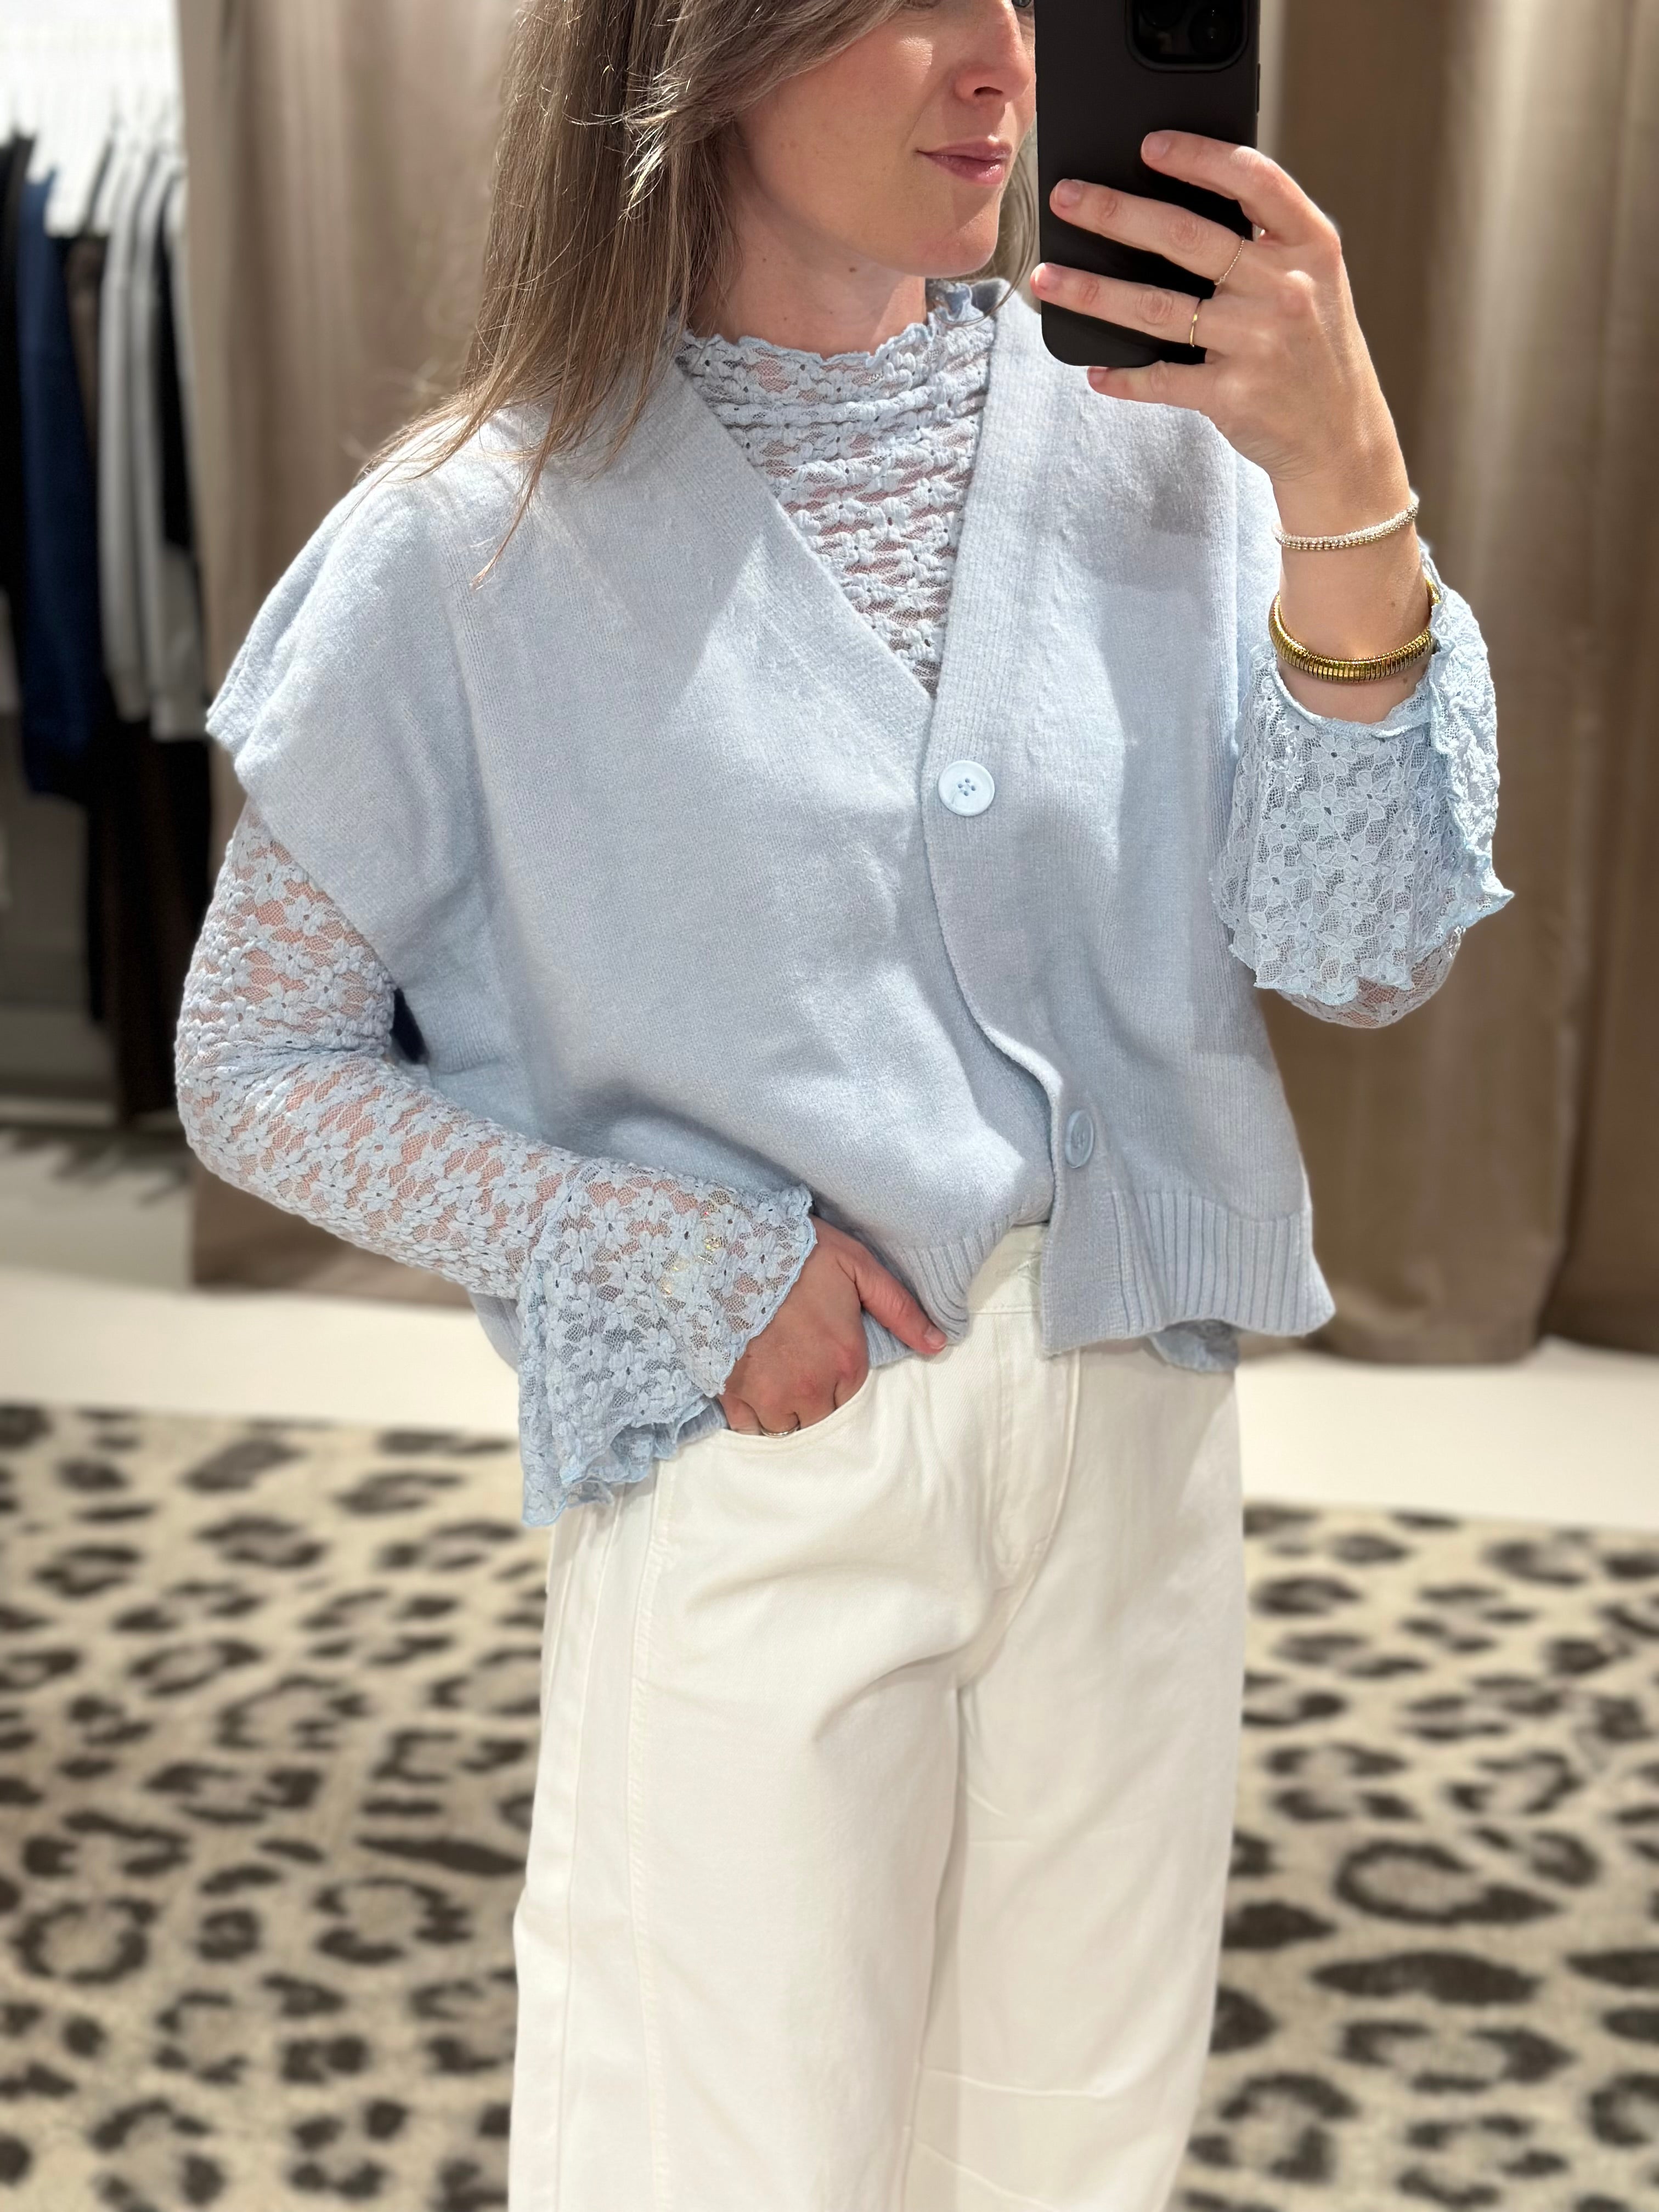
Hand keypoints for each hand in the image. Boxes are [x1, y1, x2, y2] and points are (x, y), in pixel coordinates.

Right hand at [718, 1213, 946, 1435]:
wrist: (732, 1249)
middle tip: (798, 1365)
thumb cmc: (799, 1255)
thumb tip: (938, 1343)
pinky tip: (752, 1388)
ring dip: (783, 1410)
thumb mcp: (859, 1268)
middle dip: (812, 1399)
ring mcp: (769, 1396)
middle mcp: (810, 1389)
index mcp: (846, 1362)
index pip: (851, 1398)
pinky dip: (752, 1415)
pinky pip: (748, 1427)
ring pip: (785, 1427)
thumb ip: (900, 1309)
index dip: (838, 1380)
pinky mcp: (732, 1394)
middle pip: (819, 1418)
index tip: (823, 1358)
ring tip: (775, 1377)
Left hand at [1029, 131, 1399, 495]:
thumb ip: (1266, 242)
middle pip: (1185, 236)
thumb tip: (1179, 202)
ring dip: (1093, 291)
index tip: (1148, 144)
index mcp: (1310, 244)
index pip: (1253, 179)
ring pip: (1157, 307)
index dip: (1198, 156)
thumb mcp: (1314, 280)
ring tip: (1047, 278)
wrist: (1341, 438)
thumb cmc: (1315, 348)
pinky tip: (1094, 369)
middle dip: (1114, 212)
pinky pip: (1161, 379)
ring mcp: (1257, 343)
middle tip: (1065, 198)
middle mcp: (1285, 287)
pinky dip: (1122, 376)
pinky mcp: (1232, 396)